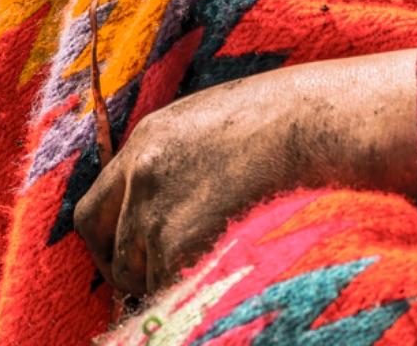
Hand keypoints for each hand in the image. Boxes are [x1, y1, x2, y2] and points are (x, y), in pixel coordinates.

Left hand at [74, 50, 416, 297]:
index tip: (134, 255)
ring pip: (141, 275)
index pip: (95, 207)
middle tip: (159, 282)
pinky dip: (193, 293)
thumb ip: (183, 161)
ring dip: (167, 282)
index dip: (112, 238)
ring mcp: (158, 214)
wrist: (320, 123)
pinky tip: (228, 278)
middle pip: (107, 245)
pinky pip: (172, 290)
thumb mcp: (218, 124)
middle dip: (129, 270)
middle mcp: (142, 177)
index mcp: (149, 141)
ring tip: (212, 272)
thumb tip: (180, 204)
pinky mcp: (182, 247)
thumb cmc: (291, 121)